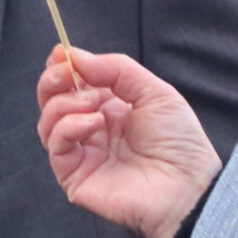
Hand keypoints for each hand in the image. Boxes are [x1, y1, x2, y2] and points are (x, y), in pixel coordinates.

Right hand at [36, 48, 221, 237]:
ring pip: (48, 122)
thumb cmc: (179, 141)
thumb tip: (74, 57)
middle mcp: (92, 130)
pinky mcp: (75, 176)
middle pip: (53, 102)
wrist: (188, 184)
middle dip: (53, 82)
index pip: (73, 86)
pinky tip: (94, 124)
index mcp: (110, 109)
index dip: (63, 68)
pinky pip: (56, 146)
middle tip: (64, 73)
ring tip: (93, 105)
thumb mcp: (153, 91)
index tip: (61, 53)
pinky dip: (69, 127)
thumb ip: (115, 69)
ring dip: (65, 104)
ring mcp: (83, 154)